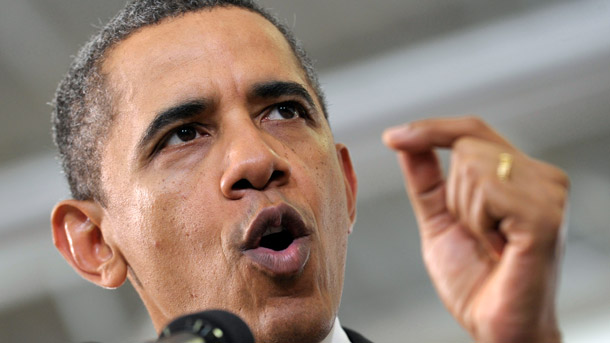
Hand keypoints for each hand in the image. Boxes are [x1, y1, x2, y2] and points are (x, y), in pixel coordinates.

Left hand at [383, 117, 567, 342]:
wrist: (495, 324)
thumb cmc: (475, 280)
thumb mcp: (439, 218)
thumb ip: (426, 178)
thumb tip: (407, 140)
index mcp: (517, 175)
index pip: (472, 129)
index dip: (431, 129)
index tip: (393, 136)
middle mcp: (540, 177)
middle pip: (466, 145)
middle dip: (451, 194)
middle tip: (476, 233)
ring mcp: (548, 192)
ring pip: (472, 164)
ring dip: (464, 211)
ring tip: (489, 242)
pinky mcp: (546, 213)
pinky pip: (486, 190)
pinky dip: (477, 222)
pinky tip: (499, 247)